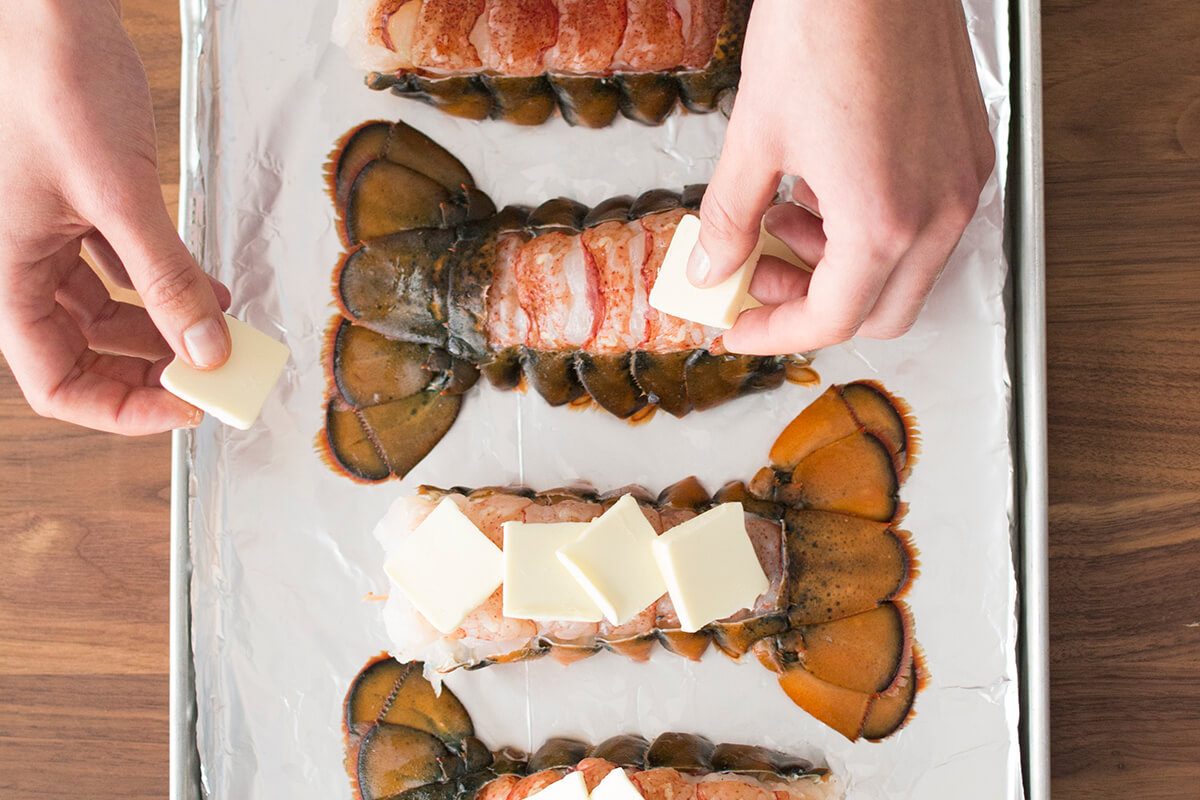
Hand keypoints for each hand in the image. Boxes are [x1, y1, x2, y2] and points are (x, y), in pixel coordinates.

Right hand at [0, 0, 230, 433]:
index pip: (56, 382)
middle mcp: (21, 265)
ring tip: (227, 335)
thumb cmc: (52, 83)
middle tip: (220, 374)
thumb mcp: (118, 193)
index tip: (189, 406)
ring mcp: (47, 238)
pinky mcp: (78, 210)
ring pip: (109, 312)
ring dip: (168, 326)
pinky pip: (122, 267)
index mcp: (6, 275)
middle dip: (156, 368)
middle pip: (87, 352)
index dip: (122, 407)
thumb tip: (208, 349)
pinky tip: (212, 291)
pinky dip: (166, 283)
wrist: (48, 12)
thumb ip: (165, 277)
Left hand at [689, 0, 995, 354]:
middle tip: (758, 277)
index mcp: (885, 220)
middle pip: (881, 311)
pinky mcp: (967, 148)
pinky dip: (874, 229)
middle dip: (812, 306)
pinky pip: (925, 222)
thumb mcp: (755, 137)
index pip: (834, 319)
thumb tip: (712, 266)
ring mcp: (961, 178)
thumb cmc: (824, 27)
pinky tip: (826, 187)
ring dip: (842, 266)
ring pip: (907, 270)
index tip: (740, 326)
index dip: (777, 333)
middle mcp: (938, 209)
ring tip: (785, 218)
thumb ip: (731, 219)